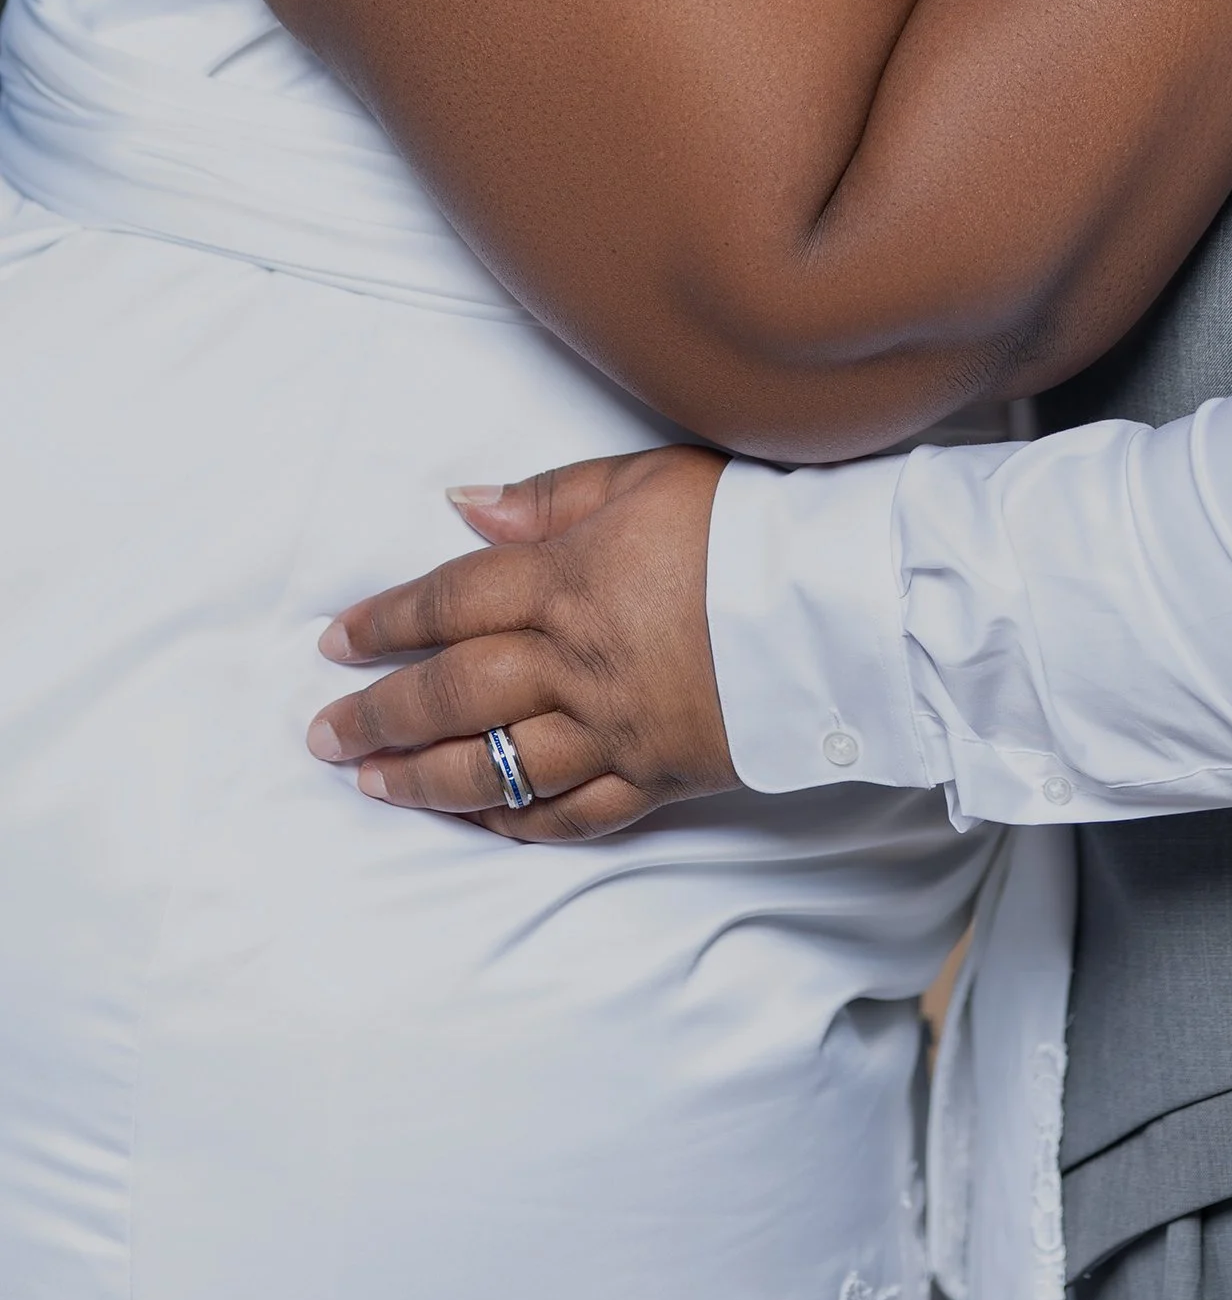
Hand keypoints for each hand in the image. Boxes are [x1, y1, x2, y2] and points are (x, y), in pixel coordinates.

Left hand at [307, 446, 731, 839]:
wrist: (840, 601)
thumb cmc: (747, 522)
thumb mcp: (647, 478)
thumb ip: (551, 497)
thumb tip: (463, 507)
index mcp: (569, 581)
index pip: (452, 603)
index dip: (385, 622)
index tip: (335, 641)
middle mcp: (577, 663)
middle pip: (456, 694)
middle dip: (379, 715)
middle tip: (323, 735)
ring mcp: (615, 728)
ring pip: (500, 764)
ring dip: (425, 777)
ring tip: (373, 783)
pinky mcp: (659, 774)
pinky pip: (574, 812)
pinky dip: (522, 821)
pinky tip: (483, 820)